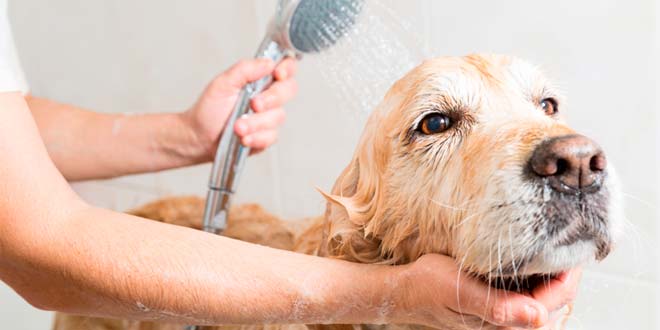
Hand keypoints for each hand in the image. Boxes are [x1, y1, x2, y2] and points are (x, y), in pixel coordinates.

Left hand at [182, 58, 297, 157]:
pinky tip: (244, 138)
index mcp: (260, 79)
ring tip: (237, 127)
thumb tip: (268, 63)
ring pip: (278, 116)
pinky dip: (256, 137)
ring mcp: (269, 117)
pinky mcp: (266, 136)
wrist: (199, 136)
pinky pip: (271, 136)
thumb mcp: (223, 83)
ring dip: (256, 123)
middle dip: (271, 98)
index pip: (285, 67)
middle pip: (289, 90)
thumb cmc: (210, 109)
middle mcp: (268, 96)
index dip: (287, 68)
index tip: (278, 74)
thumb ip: (245, 69)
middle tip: (254, 104)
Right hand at [391, 255, 580, 328]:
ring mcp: (505, 315)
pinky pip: (531, 294)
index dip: (570, 273)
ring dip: (555, 276)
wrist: (406, 290)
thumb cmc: (429, 288)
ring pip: (546, 298)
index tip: (577, 245)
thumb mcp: (461, 290)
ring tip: (560, 248)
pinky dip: (540, 277)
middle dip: (567, 274)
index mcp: (505, 322)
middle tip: (574, 242)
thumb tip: (538, 317)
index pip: (556, 300)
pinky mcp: (499, 306)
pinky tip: (537, 260)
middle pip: (558, 302)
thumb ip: (499, 307)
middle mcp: (509, 323)